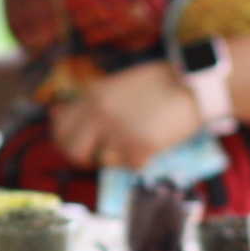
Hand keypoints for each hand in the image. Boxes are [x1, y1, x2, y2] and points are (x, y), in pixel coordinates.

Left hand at [47, 60, 203, 173]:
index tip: (79, 143)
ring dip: (119, 157)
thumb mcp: (118, 84)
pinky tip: (155, 143)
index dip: (65, 140)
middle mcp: (99, 113)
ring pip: (105, 162)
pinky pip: (132, 167)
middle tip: (100, 156)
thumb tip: (55, 113)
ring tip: (136, 141)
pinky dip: (144, 160)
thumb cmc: (160, 82)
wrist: (194, 85)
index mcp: (93, 95)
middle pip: (73, 151)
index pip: (61, 126)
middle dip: (84, 159)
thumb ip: (90, 101)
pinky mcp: (138, 149)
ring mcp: (118, 132)